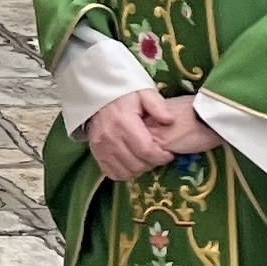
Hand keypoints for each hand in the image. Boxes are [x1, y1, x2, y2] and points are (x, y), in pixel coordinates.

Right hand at [85, 88, 223, 183]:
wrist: (97, 95)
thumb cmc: (124, 95)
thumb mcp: (143, 92)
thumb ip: (158, 105)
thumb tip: (170, 120)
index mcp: (124, 122)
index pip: (146, 150)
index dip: (161, 156)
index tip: (168, 154)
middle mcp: (110, 138)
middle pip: (137, 164)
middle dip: (152, 163)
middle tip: (158, 155)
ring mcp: (101, 148)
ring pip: (126, 172)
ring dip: (140, 169)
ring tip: (146, 158)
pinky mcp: (96, 154)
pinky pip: (113, 173)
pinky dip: (125, 172)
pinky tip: (132, 162)